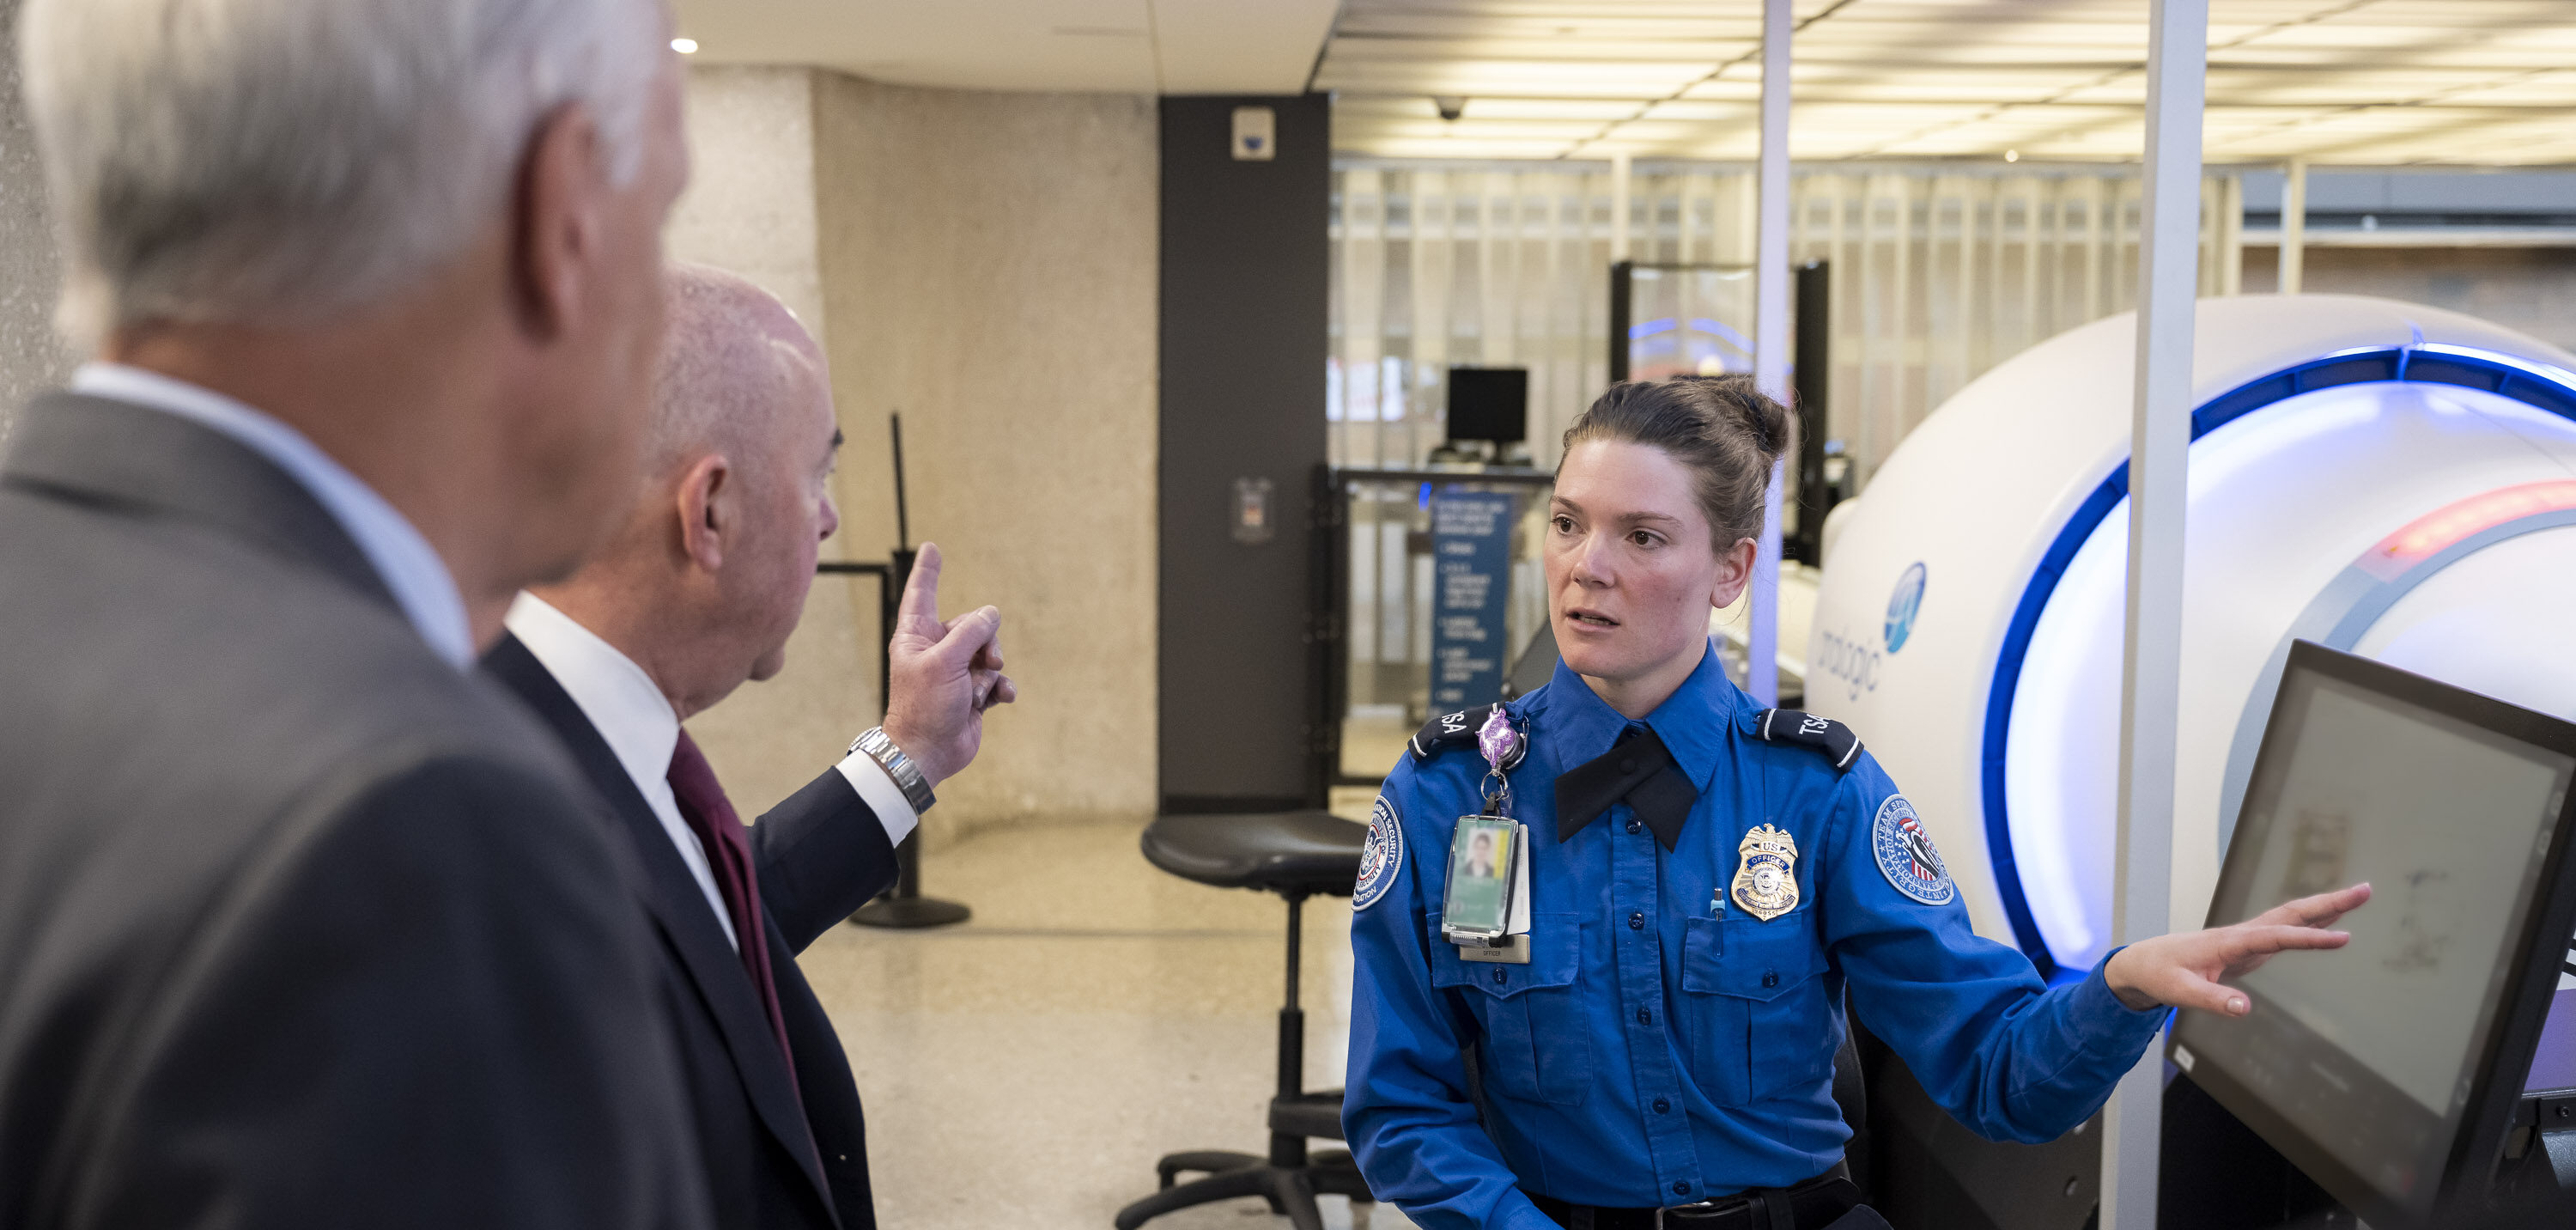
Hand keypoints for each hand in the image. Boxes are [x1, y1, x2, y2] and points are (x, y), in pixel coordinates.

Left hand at [879, 542, 1017, 787]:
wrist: (929, 753)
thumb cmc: (925, 707)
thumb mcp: (945, 662)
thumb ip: (970, 631)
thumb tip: (991, 615)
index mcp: (917, 636)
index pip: (921, 594)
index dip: (928, 571)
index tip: (932, 547)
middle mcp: (936, 649)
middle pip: (974, 624)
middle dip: (985, 644)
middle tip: (979, 667)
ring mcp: (956, 671)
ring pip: (990, 651)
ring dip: (990, 672)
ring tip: (977, 691)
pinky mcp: (973, 692)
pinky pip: (998, 678)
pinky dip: (1001, 687)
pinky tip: (999, 698)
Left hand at [2102, 882, 2372, 1014]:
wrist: (2142, 963)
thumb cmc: (2160, 975)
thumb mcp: (2180, 993)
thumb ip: (2211, 1000)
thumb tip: (2245, 1009)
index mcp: (2229, 942)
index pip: (2277, 937)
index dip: (2310, 938)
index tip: (2344, 939)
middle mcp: (2242, 934)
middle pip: (2291, 914)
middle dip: (2329, 902)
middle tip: (2366, 890)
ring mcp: (2246, 938)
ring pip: (2290, 917)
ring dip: (2325, 907)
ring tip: (2359, 896)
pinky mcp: (2247, 946)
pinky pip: (2286, 929)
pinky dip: (2311, 922)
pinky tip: (2329, 921)